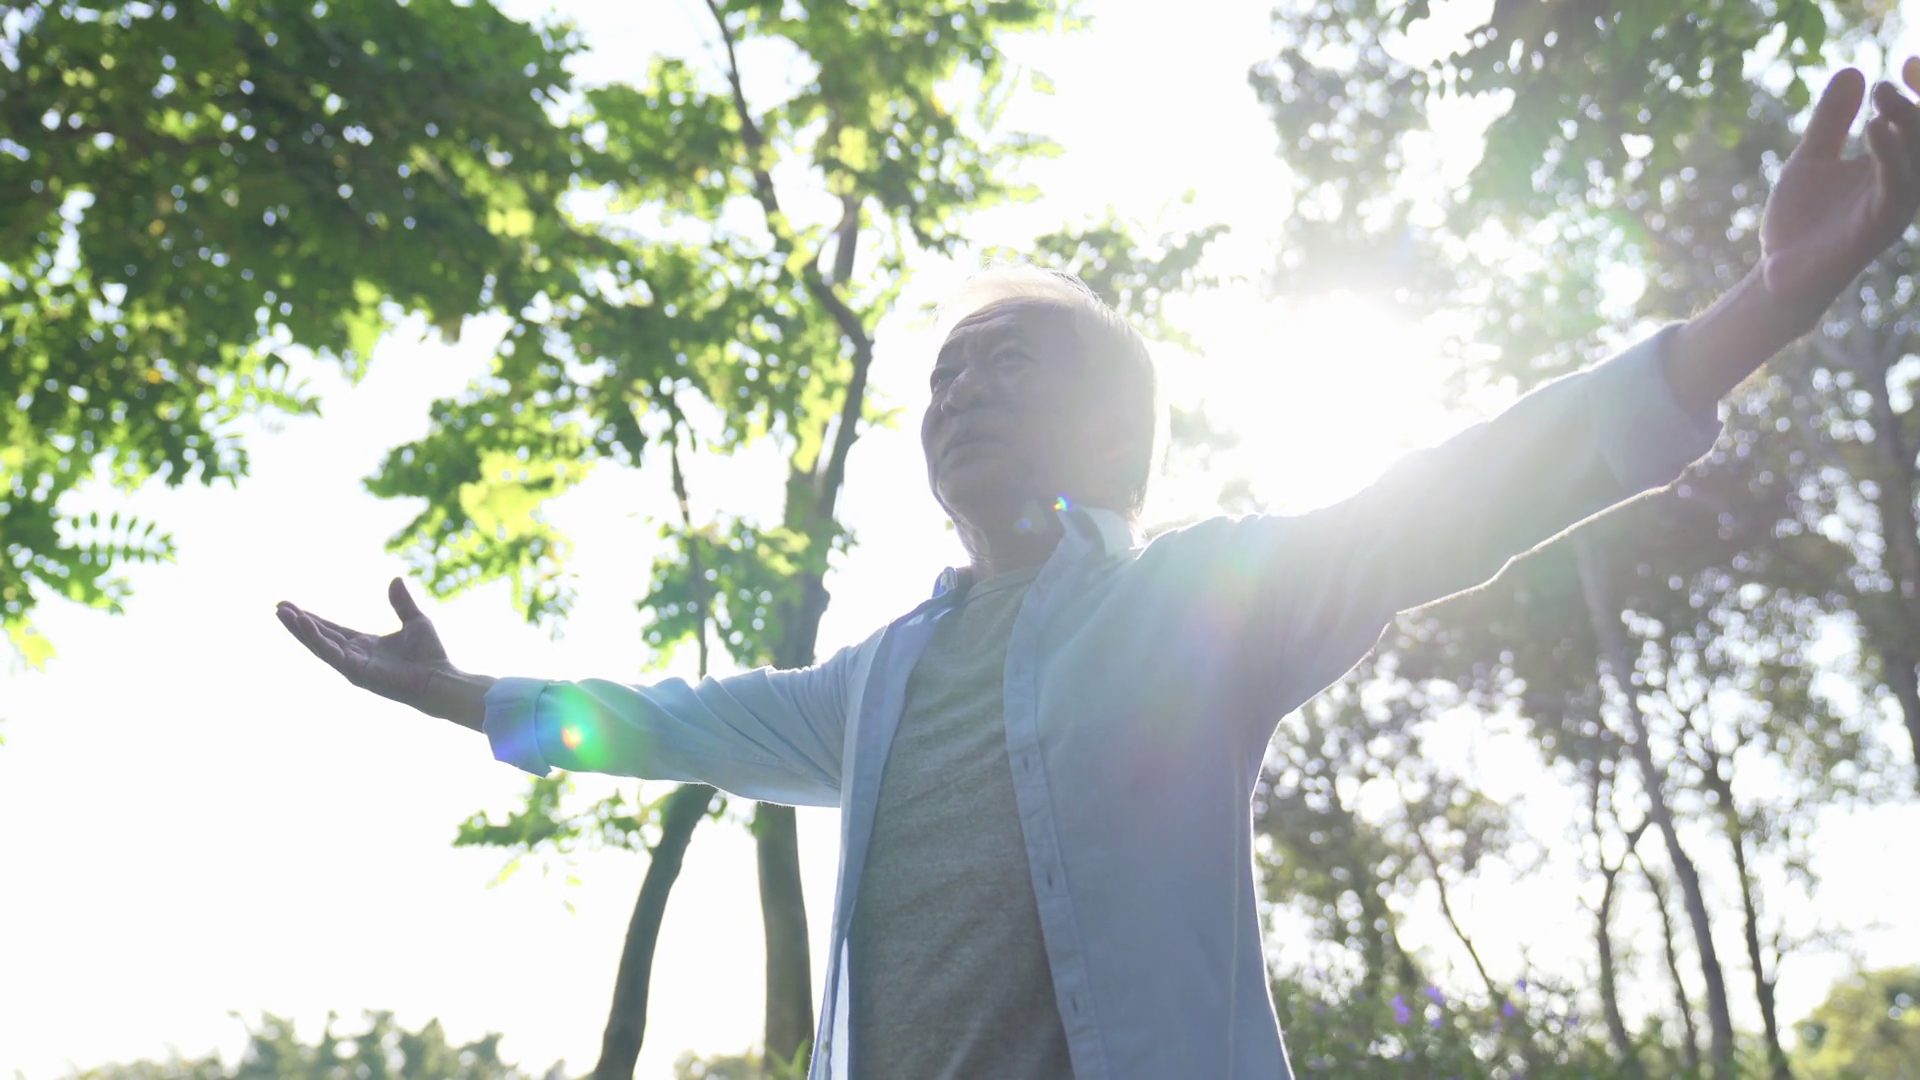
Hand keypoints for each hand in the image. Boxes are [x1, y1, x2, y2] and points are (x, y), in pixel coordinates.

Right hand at [277, 578, 489, 728]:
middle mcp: (354, 656)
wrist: (440, 678)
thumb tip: (395, 580)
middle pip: (319, 636)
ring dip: (299, 629)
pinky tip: (302, 623)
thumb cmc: (430, 655)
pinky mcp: (355, 672)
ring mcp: (352, 665)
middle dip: (298, 623)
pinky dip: (315, 638)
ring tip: (281, 612)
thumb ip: (402, 602)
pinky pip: (330, 652)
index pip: (331, 630)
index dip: (312, 619)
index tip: (292, 607)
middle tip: (277, 607)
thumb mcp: (415, 621)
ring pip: (318, 644)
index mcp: (364, 645)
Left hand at [1761, 62, 1919, 307]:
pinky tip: (1875, 127)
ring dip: (1908, 121)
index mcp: (1893, 165)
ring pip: (1919, 157)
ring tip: (1883, 93)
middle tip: (1899, 73)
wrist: (1777, 272)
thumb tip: (1853, 71)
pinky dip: (1889, 154)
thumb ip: (1833, 119)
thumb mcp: (1812, 158)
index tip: (1910, 60)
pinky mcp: (1879, 225)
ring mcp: (1894, 205)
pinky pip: (1895, 185)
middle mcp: (1903, 183)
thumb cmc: (1801, 219)